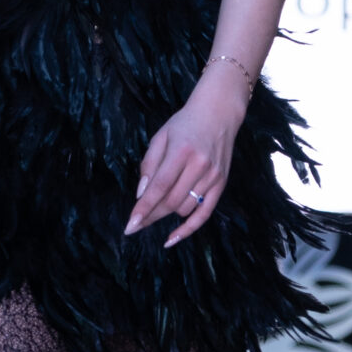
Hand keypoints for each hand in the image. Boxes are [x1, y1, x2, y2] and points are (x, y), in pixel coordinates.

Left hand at [125, 71, 243, 247]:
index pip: (159, 187)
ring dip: (166, 215)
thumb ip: (149, 165)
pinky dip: (188, 229)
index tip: (130, 225)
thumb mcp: (160, 137)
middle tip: (135, 225)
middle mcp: (199, 165)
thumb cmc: (185, 123)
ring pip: (185, 208)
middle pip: (171, 201)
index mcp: (181, 151)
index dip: (144, 208)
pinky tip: (172, 239)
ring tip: (154, 212)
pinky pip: (205, 213)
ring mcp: (213, 176)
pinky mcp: (222, 183)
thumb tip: (141, 195)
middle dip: (150, 216)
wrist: (219, 113)